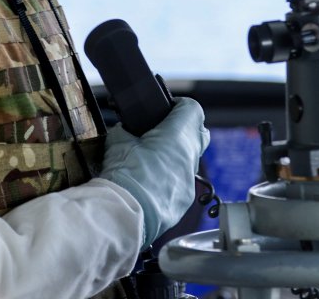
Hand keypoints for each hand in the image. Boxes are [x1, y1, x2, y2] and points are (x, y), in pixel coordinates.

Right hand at [99, 97, 209, 248]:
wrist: (125, 213)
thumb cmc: (124, 174)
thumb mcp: (118, 142)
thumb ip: (125, 131)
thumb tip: (124, 131)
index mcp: (178, 135)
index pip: (192, 109)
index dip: (179, 106)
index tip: (166, 109)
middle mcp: (190, 157)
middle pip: (200, 133)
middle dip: (185, 129)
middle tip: (164, 131)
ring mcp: (190, 181)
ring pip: (191, 161)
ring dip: (176, 157)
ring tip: (152, 160)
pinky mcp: (184, 201)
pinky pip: (183, 183)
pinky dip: (171, 179)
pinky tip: (151, 184)